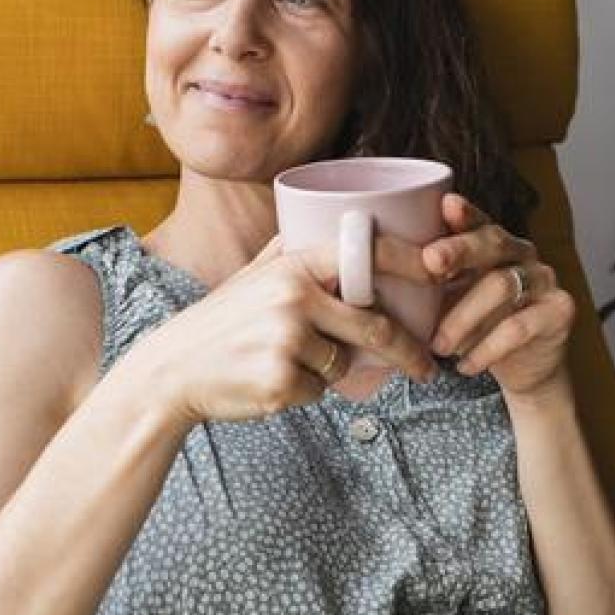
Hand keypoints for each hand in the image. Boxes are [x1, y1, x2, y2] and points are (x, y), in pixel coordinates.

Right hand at [139, 234, 438, 426]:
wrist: (171, 371)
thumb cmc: (220, 322)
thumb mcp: (253, 274)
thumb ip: (294, 250)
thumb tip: (341, 222)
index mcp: (292, 265)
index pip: (368, 257)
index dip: (412, 263)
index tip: (443, 272)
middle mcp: (293, 297)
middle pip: (374, 326)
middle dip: (407, 350)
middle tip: (427, 367)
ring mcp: (286, 341)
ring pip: (343, 363)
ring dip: (329, 371)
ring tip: (286, 361)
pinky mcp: (280, 381)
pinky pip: (318, 392)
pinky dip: (304, 392)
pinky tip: (269, 381)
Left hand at [422, 193, 575, 402]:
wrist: (524, 369)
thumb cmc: (480, 328)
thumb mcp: (452, 302)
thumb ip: (435, 283)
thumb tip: (388, 274)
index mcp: (496, 244)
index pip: (480, 222)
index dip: (465, 214)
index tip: (445, 206)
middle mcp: (524, 254)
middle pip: (494, 242)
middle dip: (459, 250)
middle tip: (430, 262)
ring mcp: (545, 280)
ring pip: (501, 286)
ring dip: (462, 317)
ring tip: (438, 345)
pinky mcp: (559, 311)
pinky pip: (519, 326)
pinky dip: (486, 349)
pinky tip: (465, 365)